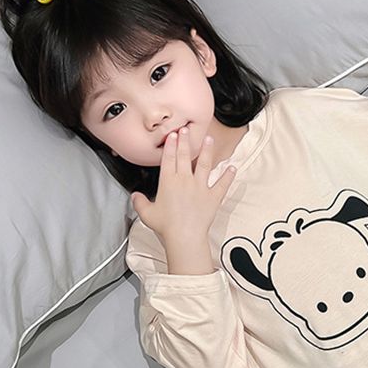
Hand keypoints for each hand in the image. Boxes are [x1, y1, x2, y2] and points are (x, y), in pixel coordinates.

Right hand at [130, 129, 235, 244]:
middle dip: (185, 141)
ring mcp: (200, 187)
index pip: (169, 158)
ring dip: (207, 151)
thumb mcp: (147, 214)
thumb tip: (135, 196)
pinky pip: (222, 184)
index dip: (170, 145)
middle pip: (184, 156)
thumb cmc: (167, 226)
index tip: (172, 135)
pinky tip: (232, 168)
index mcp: (168, 181)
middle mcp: (185, 180)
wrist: (184, 236)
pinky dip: (228, 176)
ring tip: (209, 139)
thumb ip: (139, 202)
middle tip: (186, 130)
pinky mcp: (213, 197)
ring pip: (204, 164)